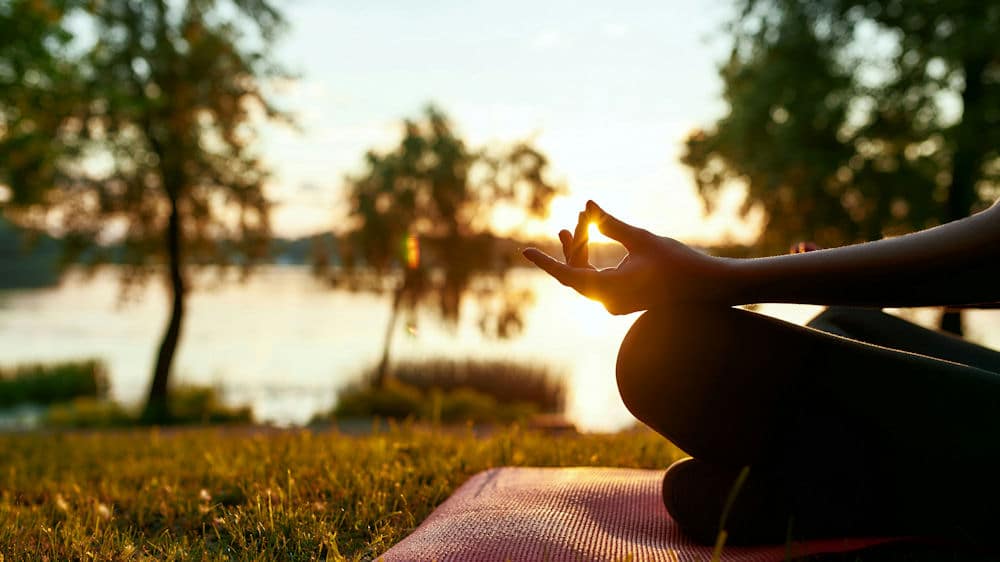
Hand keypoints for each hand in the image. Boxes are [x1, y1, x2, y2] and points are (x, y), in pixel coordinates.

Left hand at [523, 201, 737, 313]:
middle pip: (577, 272)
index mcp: (610, 290)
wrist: (709, 286)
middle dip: (573, 244)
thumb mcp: (641, 239)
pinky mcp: (623, 299)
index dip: (546, 261)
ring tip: (576, 223)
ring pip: (586, 275)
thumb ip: (610, 224)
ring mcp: (616, 303)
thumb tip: (587, 206)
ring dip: (581, 250)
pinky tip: (590, 239)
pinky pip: (597, 279)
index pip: (568, 275)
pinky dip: (592, 259)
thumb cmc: (678, 262)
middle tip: (577, 217)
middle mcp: (608, 302)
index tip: (525, 251)